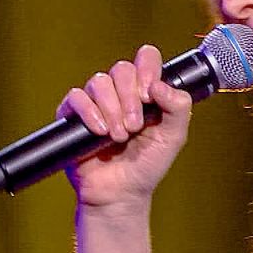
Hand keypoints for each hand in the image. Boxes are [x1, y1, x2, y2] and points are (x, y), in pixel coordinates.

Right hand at [57, 44, 193, 208]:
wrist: (120, 193)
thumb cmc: (147, 165)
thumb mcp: (173, 137)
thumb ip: (178, 107)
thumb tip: (160, 85)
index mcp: (146, 91)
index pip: (146, 58)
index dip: (147, 68)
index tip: (150, 94)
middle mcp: (121, 92)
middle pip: (122, 69)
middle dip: (130, 97)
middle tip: (135, 125)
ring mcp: (97, 103)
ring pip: (99, 82)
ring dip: (112, 109)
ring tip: (119, 135)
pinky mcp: (74, 116)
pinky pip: (76, 98)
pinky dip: (89, 112)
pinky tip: (100, 131)